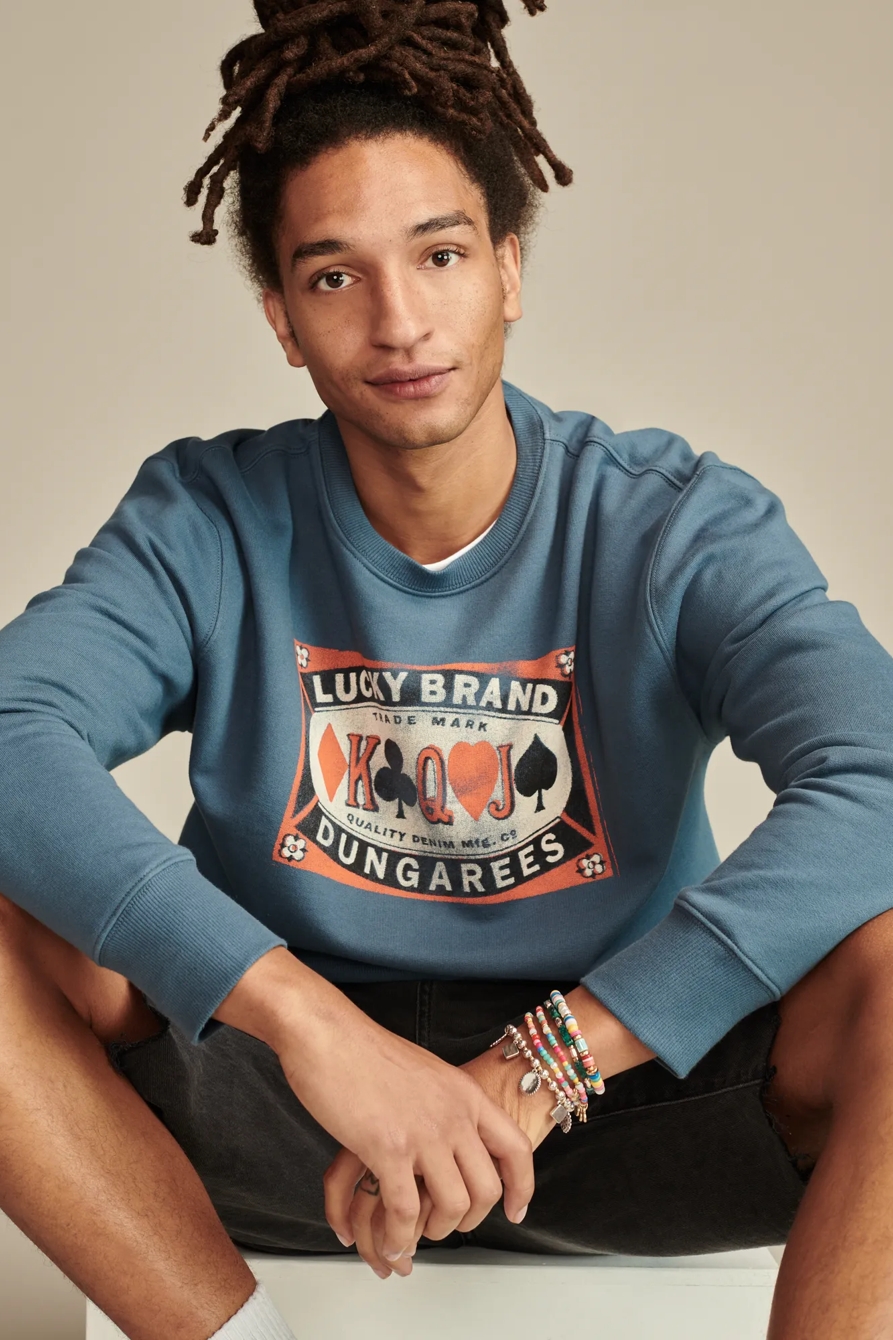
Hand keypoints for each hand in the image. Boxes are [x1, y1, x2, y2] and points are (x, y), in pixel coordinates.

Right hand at [270, 996, 533, 1273]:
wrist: (329, 1034)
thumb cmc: (364, 1050)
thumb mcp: (425, 1072)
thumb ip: (444, 1103)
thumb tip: (448, 1132)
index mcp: (465, 1094)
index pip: (515, 1147)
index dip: (521, 1186)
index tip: (514, 1211)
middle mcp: (454, 1115)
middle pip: (487, 1188)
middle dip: (470, 1219)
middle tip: (447, 1226)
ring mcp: (424, 1133)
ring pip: (453, 1206)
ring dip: (435, 1230)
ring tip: (415, 1233)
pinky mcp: (388, 1149)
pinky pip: (405, 1210)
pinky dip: (399, 1234)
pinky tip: (390, 1239)